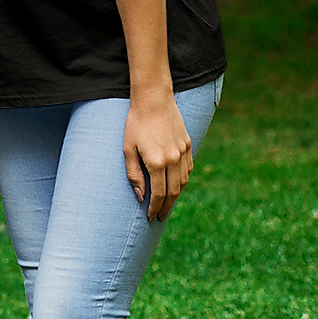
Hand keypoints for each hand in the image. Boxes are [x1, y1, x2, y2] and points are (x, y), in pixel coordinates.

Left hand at [125, 93, 193, 220]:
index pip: (159, 194)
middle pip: (174, 192)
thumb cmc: (135, 124)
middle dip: (166, 207)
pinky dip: (183, 181)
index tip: (151, 218)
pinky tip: (176, 186)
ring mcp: (184, 153)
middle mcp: (174, 160)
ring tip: (167, 205)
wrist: (154, 100)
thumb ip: (134, 174)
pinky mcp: (189, 145)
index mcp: (157, 163)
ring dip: (176, 196)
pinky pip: (188, 169)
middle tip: (160, 217)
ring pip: (184, 182)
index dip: (155, 208)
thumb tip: (141, 196)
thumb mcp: (128, 149)